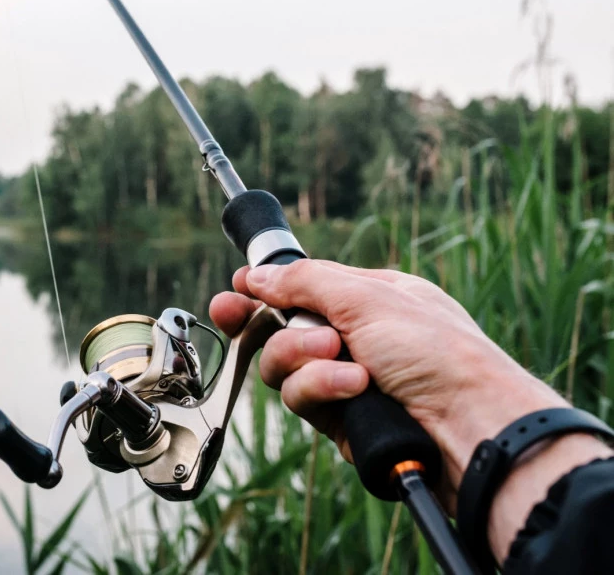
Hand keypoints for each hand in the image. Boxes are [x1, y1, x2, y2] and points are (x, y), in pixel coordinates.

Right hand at [208, 259, 562, 493]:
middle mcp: (357, 339)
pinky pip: (305, 402)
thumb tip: (256, 275)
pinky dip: (323, 393)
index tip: (233, 293)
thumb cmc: (438, 355)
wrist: (473, 430)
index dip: (264, 292)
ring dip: (308, 364)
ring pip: (287, 370)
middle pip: (282, 331)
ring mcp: (349, 382)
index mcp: (370, 299)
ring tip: (349, 370)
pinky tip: (355, 392)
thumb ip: (303, 283)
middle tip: (256, 323)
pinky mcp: (345, 421)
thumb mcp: (368, 299)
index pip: (302, 289)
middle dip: (281, 332)